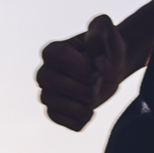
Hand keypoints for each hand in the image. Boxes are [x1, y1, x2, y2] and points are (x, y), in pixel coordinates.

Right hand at [37, 14, 127, 131]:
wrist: (110, 66)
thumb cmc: (106, 45)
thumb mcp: (105, 27)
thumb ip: (99, 37)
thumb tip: (100, 66)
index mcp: (51, 52)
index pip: (71, 66)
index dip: (88, 68)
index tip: (94, 62)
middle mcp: (43, 75)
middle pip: (76, 91)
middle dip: (93, 86)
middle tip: (94, 77)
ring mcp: (46, 96)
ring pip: (78, 111)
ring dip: (92, 102)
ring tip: (90, 89)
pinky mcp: (54, 115)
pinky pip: (77, 125)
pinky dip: (88, 117)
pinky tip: (86, 104)